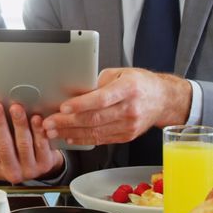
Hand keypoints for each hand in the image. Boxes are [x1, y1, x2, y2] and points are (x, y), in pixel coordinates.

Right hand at [0, 103, 64, 183]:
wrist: (39, 158)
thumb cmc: (7, 145)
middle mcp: (10, 172)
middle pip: (3, 146)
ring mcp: (29, 169)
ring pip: (23, 145)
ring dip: (19, 125)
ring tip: (15, 107)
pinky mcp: (46, 163)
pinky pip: (42, 146)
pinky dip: (38, 131)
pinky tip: (35, 117)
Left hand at [42, 68, 191, 144]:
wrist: (163, 100)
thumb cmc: (139, 83)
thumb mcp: (120, 73)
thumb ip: (98, 82)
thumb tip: (75, 92)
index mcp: (128, 88)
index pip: (101, 98)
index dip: (81, 104)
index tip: (63, 107)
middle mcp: (130, 108)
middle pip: (95, 118)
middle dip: (68, 122)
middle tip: (49, 123)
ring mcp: (129, 125)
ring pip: (96, 132)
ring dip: (71, 133)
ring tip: (53, 132)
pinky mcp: (127, 136)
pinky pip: (101, 139)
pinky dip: (83, 139)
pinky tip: (70, 137)